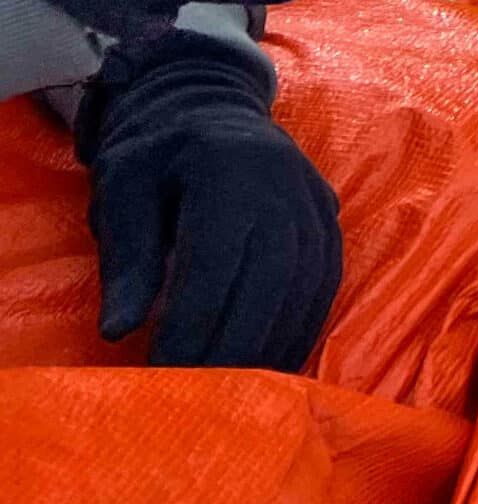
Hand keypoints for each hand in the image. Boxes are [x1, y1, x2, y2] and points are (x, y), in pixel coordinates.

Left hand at [77, 29, 341, 369]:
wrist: (209, 106)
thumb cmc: (156, 157)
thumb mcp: (123, 192)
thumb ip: (127, 257)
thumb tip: (121, 330)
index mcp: (226, 170)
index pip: (215, 263)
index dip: (192, 326)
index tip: (164, 375)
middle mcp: (282, 182)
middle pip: (269, 280)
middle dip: (237, 347)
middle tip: (205, 397)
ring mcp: (313, 197)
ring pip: (306, 283)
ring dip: (275, 343)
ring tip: (241, 390)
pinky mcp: (330, 213)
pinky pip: (328, 277)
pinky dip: (304, 324)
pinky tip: (278, 358)